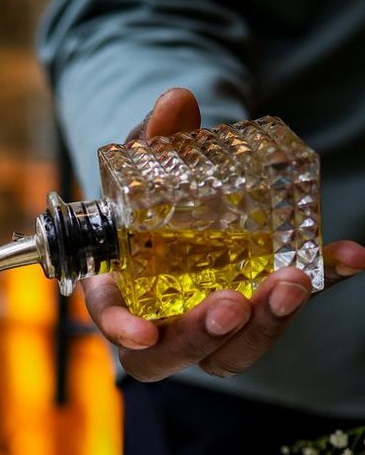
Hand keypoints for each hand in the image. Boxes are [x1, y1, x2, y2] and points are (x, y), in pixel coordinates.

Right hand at [83, 88, 364, 381]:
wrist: (182, 207)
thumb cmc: (147, 198)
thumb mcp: (148, 164)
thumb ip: (156, 139)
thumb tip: (177, 102)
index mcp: (119, 289)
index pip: (112, 320)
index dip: (124, 331)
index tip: (144, 334)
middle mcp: (159, 323)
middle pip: (176, 353)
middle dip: (206, 335)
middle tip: (235, 304)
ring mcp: (209, 328)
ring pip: (231, 352)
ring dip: (265, 325)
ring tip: (294, 282)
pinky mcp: (256, 315)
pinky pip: (284, 312)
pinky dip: (321, 285)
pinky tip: (347, 258)